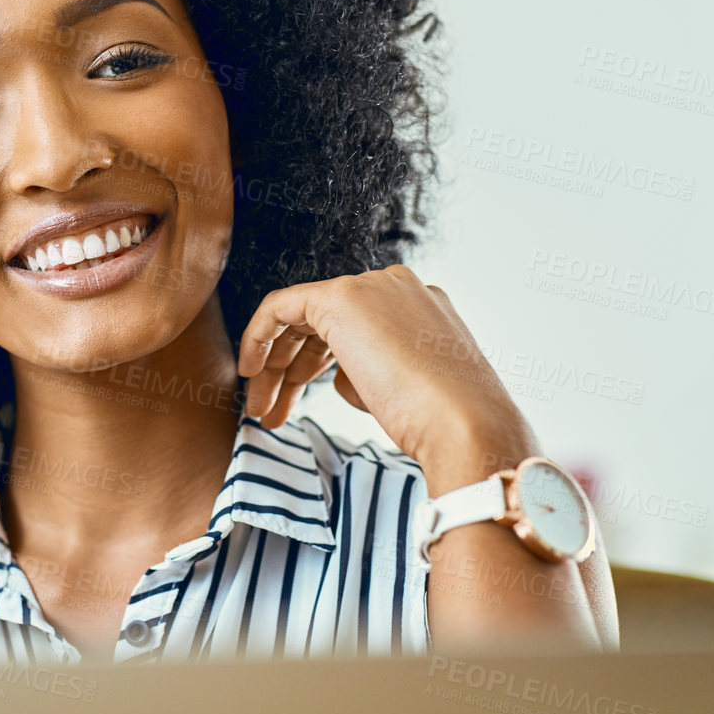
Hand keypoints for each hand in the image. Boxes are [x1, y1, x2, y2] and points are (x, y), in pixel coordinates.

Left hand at [236, 265, 536, 486]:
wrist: (464, 425)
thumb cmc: (443, 425)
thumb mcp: (407, 392)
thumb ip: (373, 374)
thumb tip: (341, 377)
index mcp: (420, 308)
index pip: (354, 329)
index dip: (315, 365)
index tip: (295, 400)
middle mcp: (396, 289)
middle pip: (324, 324)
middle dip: (290, 369)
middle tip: (271, 411)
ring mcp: (371, 288)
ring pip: (301, 319)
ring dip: (275, 365)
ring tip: (260, 410)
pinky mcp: (342, 298)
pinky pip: (282, 306)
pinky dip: (259, 335)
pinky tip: (249, 370)